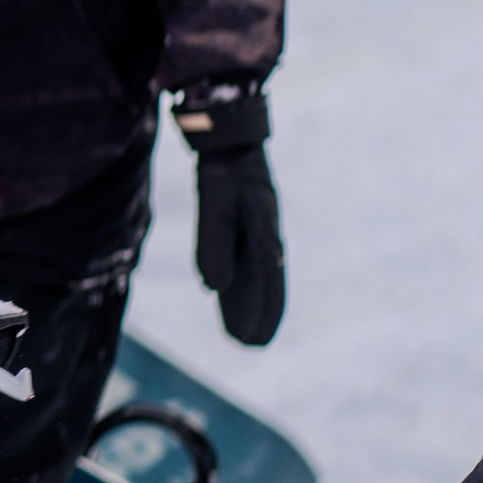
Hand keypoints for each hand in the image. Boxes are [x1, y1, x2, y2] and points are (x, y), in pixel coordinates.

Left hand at [175, 81, 283, 345]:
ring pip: (259, 273)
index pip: (269, 283)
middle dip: (260, 313)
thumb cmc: (223, 171)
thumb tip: (213, 287)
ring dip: (252, 299)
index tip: (255, 340)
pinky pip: (249, 258)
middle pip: (267, 282)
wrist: (231, 138)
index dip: (264, 313)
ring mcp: (260, 228)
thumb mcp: (215, 205)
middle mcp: (268, 235)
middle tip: (249, 344)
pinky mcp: (249, 221)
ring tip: (240, 328)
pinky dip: (245, 279)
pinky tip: (230, 292)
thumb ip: (213, 244)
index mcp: (266, 233)